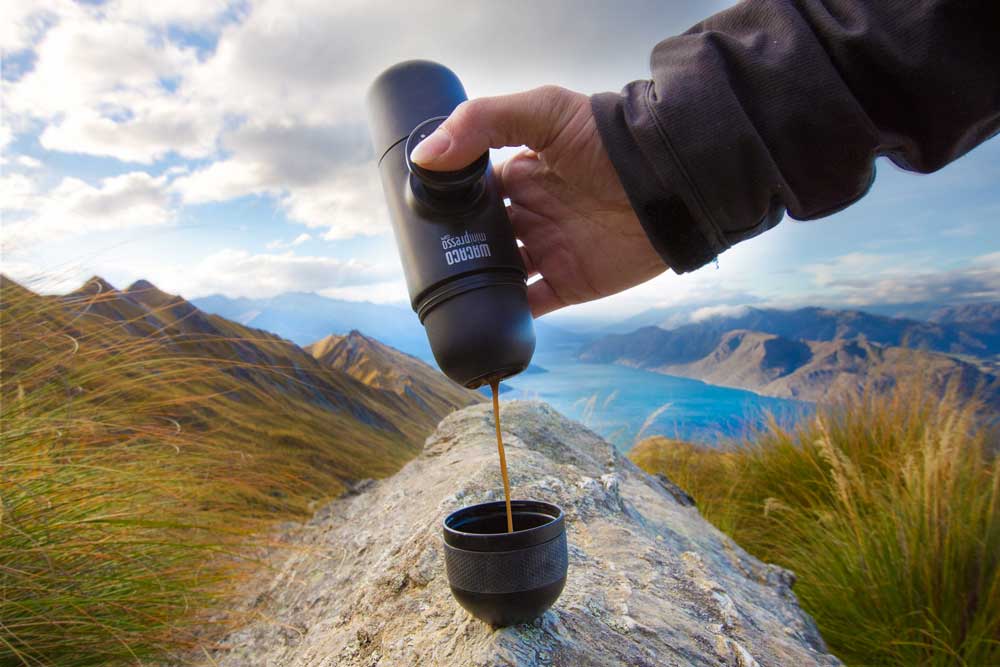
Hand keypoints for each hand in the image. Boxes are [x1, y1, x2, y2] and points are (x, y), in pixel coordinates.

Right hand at [409, 86, 667, 316]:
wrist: (668, 181)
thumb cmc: (607, 140)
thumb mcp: (543, 112)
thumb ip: (481, 124)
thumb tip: (424, 157)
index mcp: (520, 176)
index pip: (473, 192)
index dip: (446, 202)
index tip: (415, 214)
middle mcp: (531, 215)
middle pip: (481, 238)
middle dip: (455, 248)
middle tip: (424, 260)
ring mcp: (548, 252)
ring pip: (498, 274)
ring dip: (475, 282)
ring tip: (443, 293)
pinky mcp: (569, 285)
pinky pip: (529, 307)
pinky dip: (506, 315)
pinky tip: (480, 317)